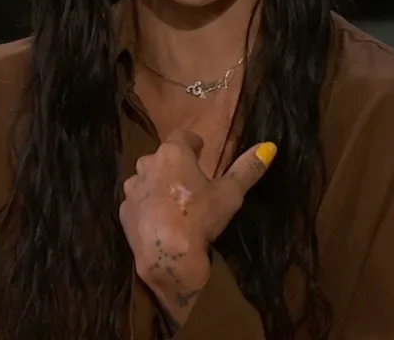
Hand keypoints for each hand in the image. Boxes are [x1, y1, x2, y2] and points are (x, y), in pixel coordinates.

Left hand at [119, 129, 275, 322]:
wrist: (168, 257)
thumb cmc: (201, 218)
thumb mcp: (231, 193)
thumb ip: (247, 168)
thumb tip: (269, 146)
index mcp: (173, 153)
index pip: (182, 136)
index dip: (192, 142)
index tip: (200, 150)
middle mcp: (147, 165)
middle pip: (162, 157)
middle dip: (175, 164)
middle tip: (191, 180)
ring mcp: (132, 189)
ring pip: (146, 179)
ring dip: (158, 184)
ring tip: (174, 201)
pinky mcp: (124, 212)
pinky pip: (137, 202)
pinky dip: (147, 206)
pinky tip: (160, 220)